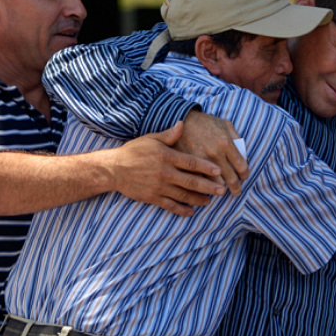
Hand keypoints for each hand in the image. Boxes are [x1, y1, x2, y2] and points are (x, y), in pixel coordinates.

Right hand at [110, 121, 226, 215]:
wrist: (113, 169)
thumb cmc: (134, 151)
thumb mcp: (151, 139)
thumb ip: (169, 135)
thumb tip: (183, 123)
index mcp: (166, 156)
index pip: (191, 162)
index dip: (206, 167)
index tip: (219, 170)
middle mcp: (164, 173)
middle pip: (191, 181)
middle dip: (208, 187)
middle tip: (222, 190)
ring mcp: (158, 187)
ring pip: (183, 195)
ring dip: (198, 199)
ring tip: (210, 201)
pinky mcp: (152, 197)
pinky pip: (170, 205)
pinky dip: (181, 210)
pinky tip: (191, 212)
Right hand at [175, 110, 249, 195]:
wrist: (182, 119)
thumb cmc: (205, 122)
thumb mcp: (225, 124)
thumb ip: (236, 138)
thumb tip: (244, 154)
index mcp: (226, 143)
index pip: (241, 166)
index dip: (245, 175)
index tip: (244, 178)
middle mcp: (215, 153)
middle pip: (231, 179)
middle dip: (236, 188)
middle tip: (236, 192)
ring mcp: (201, 161)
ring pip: (216, 184)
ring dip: (220, 190)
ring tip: (222, 191)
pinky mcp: (189, 165)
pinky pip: (200, 181)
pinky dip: (204, 186)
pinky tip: (207, 187)